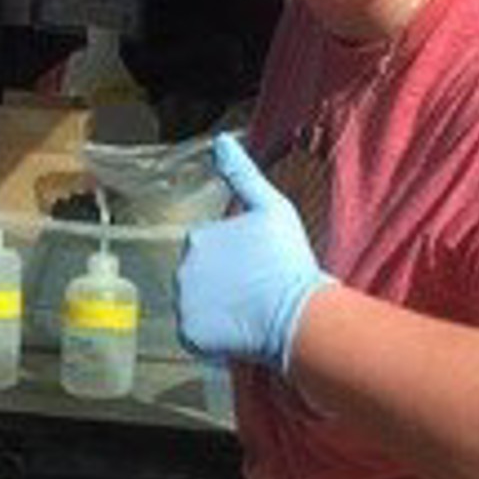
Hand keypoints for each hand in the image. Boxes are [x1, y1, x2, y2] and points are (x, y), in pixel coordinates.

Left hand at [175, 132, 333, 372]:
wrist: (296, 314)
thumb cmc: (288, 260)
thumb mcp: (271, 207)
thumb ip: (242, 174)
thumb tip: (221, 140)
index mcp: (197, 239)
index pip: (210, 253)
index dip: (236, 263)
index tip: (258, 269)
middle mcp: (182, 270)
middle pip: (201, 281)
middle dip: (223, 287)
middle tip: (256, 293)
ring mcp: (183, 305)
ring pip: (200, 308)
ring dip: (220, 312)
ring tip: (251, 313)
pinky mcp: (190, 335)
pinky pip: (199, 337)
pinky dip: (216, 338)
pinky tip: (241, 332)